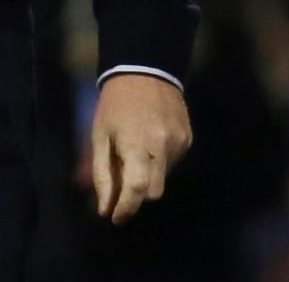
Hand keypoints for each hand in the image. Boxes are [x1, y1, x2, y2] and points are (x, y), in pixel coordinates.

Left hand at [89, 73, 191, 224]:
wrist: (145, 70)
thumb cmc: (114, 104)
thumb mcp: (99, 135)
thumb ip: (102, 172)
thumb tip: (103, 207)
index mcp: (136, 144)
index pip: (137, 189)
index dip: (126, 208)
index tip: (115, 218)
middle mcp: (163, 146)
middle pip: (153, 191)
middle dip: (136, 194)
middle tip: (120, 183)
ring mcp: (180, 143)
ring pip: (163, 178)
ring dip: (147, 175)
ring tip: (132, 151)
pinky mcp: (188, 139)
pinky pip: (173, 163)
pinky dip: (158, 162)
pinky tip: (148, 141)